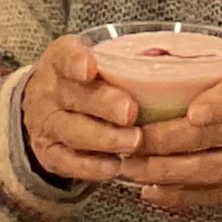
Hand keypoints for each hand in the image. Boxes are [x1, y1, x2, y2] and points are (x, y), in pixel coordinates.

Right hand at [20, 36, 143, 184]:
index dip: (75, 61)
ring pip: (72, 131)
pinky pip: (68, 162)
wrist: (44, 111)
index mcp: (60, 61)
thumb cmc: (83, 84)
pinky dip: (91, 166)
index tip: (89, 68)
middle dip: (103, 104)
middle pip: (74, 96)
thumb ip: (123, 64)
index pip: (64, 55)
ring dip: (104, 138)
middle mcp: (49, 91)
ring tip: (133, 142)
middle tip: (130, 112)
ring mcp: (46, 124)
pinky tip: (114, 166)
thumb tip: (176, 68)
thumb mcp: (94, 64)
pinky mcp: (49, 153)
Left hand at [120, 66, 221, 209]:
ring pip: (213, 170)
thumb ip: (215, 82)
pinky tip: (152, 191)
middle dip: (168, 140)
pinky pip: (216, 195)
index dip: (220, 102)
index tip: (192, 112)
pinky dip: (180, 195)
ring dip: (166, 171)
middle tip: (131, 141)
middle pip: (219, 136)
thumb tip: (149, 87)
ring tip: (132, 168)